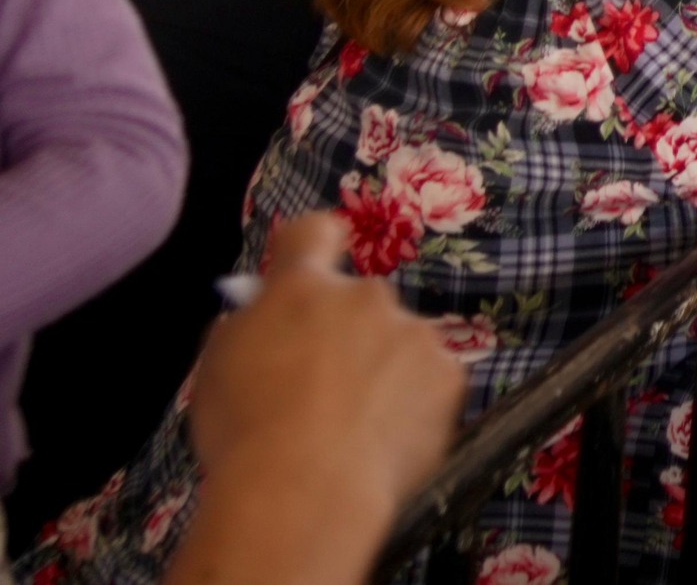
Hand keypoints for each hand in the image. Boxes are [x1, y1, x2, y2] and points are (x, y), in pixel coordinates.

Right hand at [188, 214, 463, 519]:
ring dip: (385, 369)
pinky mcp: (449, 375)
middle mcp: (365, 297)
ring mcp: (413, 333)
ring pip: (401, 343)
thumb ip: (248, 327)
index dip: (313, 245)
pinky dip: (416, 404)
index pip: (314, 233)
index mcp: (301, 288)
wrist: (304, 491)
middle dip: (348, 332)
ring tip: (358, 425)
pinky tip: (388, 440)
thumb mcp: (218, 369)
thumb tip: (261, 315)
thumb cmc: (244, 434)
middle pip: (361, 301)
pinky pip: (432, 381)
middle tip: (327, 387)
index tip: (314, 262)